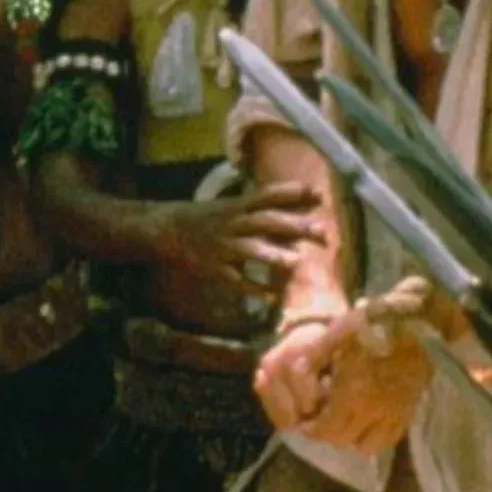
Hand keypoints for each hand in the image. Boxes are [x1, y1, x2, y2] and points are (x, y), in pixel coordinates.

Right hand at [150, 182, 322, 286]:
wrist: (168, 229)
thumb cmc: (210, 217)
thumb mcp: (234, 206)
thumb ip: (266, 208)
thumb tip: (305, 205)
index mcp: (239, 206)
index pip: (268, 195)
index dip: (292, 194)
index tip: (318, 195)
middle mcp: (233, 223)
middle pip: (266, 222)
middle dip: (294, 226)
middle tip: (323, 232)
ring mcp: (223, 246)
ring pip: (250, 249)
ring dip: (273, 255)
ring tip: (296, 262)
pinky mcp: (214, 268)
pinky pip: (236, 280)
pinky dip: (254, 288)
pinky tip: (273, 297)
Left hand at [301, 306, 433, 452]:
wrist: (418, 324)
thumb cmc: (373, 326)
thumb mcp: (335, 334)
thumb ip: (314, 357)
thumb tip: (296, 374)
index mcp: (351, 394)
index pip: (325, 428)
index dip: (312, 430)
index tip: (306, 423)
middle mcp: (372, 411)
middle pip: (343, 439)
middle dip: (328, 433)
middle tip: (322, 421)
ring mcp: (393, 415)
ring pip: (366, 445)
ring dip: (352, 438)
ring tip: (346, 422)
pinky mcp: (408, 413)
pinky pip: (389, 439)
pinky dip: (375, 437)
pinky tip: (369, 422)